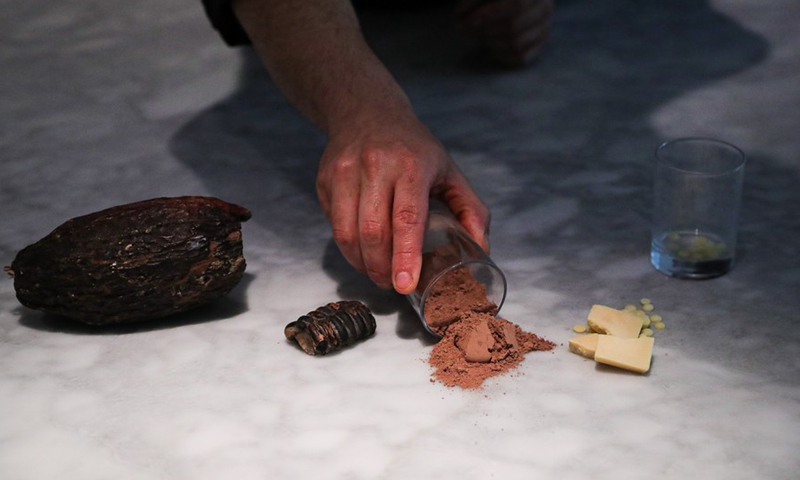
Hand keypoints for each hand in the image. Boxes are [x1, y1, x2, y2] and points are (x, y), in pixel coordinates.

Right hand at [316, 110, 489, 294]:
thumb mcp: (449, 171)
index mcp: (411, 165)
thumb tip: (481, 248)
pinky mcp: (326, 180)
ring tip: (377, 273)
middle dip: (382, 268)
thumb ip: (470, 209)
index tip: (405, 283)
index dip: (405, 255)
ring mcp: (345, 172)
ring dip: (362, 263)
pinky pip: (334, 225)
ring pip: (347, 233)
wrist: (368, 112)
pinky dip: (348, 247)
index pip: (407, 218)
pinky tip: (362, 251)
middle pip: (373, 231)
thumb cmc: (413, 148)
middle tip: (392, 284)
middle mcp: (375, 166)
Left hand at [457, 0, 553, 66]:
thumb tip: (462, 15)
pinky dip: (499, 53)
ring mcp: (545, 27)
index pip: (515, 4)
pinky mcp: (541, 44)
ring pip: (515, 44)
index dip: (487, 14)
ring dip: (489, 41)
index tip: (463, 21)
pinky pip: (519, 57)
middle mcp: (545, 6)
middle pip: (512, 26)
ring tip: (478, 31)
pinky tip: (490, 43)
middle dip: (483, 29)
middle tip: (465, 26)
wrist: (508, 1)